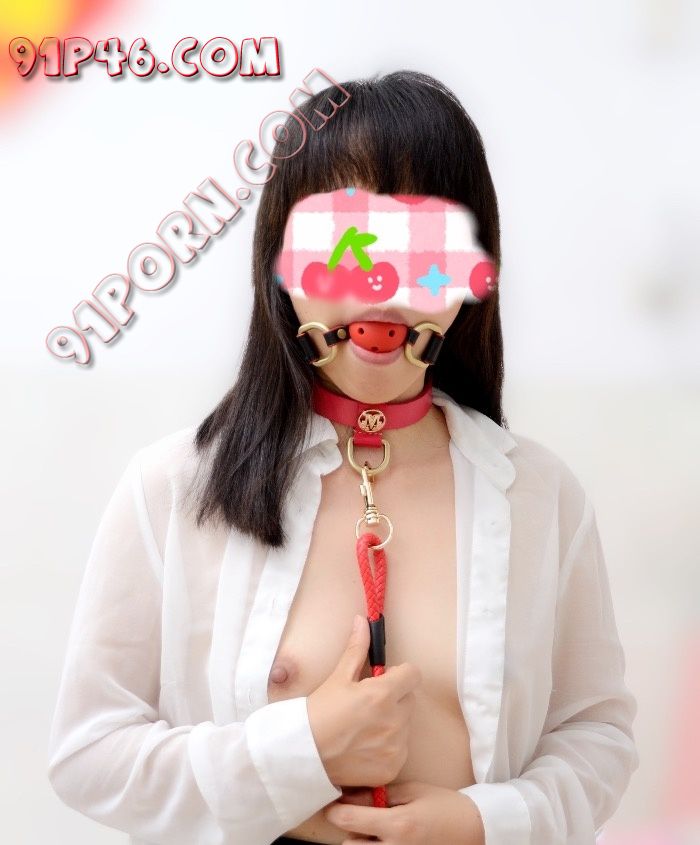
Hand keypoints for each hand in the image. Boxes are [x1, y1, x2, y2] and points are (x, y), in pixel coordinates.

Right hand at [307, 615, 421, 785]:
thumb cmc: (318, 713)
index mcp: (383, 694)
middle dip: (394, 698)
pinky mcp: (392, 768)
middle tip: (367, 705)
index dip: (399, 674)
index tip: (383, 680)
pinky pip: (400, 749)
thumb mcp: (338, 678)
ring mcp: (395, 747)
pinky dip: (387, 747)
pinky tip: (364, 747)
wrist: (303, 755)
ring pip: (405, 725)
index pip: (413, 674)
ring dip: (392, 723)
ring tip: (363, 728)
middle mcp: (394, 721)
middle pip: (409, 699)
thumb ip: (357, 649)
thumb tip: (362, 621)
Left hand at [323, 780, 485, 844]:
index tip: (332, 805)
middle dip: (351, 830)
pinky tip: (387, 839)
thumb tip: (351, 796)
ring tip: (379, 830)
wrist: (473, 830)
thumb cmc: (444, 806)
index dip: (335, 811)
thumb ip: (380, 795)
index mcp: (398, 826)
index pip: (351, 821)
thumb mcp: (413, 791)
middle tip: (363, 817)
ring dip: (362, 843)